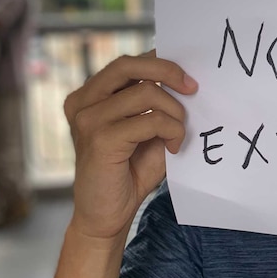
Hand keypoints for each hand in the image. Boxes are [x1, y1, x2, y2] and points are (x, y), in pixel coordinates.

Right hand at [63, 51, 197, 240]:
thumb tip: (184, 77)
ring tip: (179, 132)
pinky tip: (174, 146)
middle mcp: (83, 102)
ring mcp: (88, 120)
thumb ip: (154, 101)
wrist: (108, 214)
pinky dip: (172, 130)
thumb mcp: (145, 127)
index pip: (128, 63)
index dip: (160, 63)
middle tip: (193, 88)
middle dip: (167, 71)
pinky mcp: (101, 139)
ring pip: (146, 92)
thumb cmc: (130, 170)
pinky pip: (150, 120)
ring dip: (174, 111)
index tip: (187, 77)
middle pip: (128, 65)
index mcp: (90, 95)